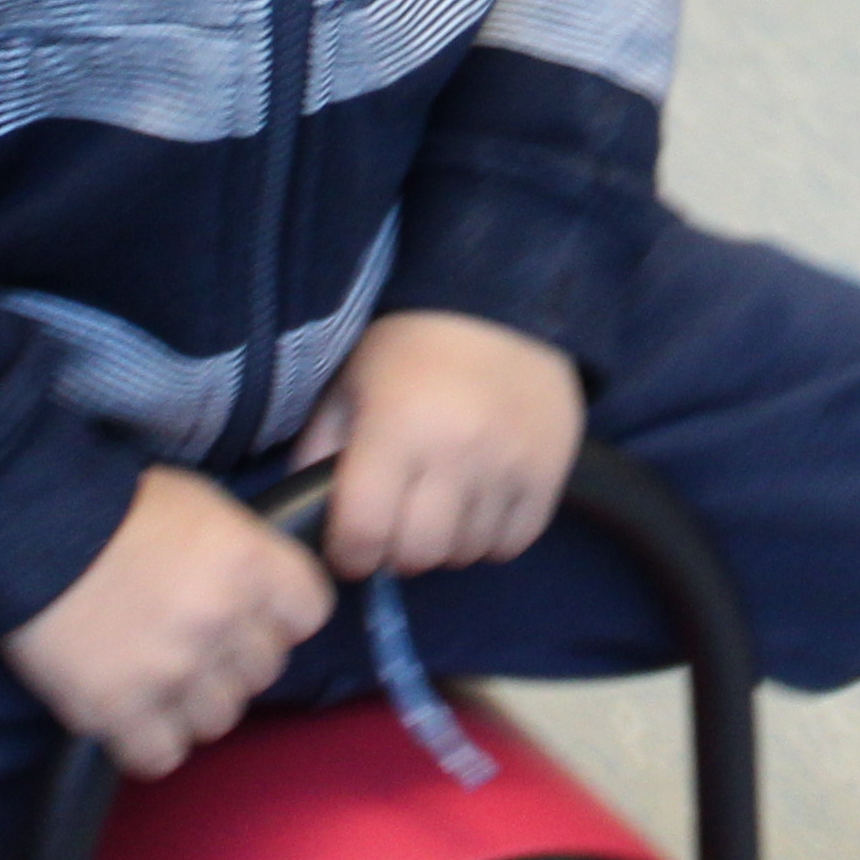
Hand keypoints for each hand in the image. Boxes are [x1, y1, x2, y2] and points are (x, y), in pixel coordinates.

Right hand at [0, 468, 335, 775]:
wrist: (26, 528)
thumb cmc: (114, 508)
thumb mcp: (204, 507)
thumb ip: (246, 555)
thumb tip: (270, 599)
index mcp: (250, 562)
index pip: (310, 615)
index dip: (279, 616)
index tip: (250, 613)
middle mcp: (221, 621)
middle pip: (263, 672)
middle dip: (231, 659)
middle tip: (188, 638)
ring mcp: (172, 671)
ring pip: (219, 719)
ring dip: (191, 702)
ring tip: (155, 671)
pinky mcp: (118, 711)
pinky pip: (162, 756)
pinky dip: (148, 740)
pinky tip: (130, 710)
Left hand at [294, 310, 584, 578]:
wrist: (501, 304)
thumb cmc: (412, 344)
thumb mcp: (349, 382)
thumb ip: (320, 448)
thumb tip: (311, 513)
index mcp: (396, 430)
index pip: (365, 533)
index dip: (349, 555)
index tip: (350, 548)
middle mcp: (456, 454)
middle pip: (418, 554)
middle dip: (397, 551)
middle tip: (395, 528)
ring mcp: (509, 468)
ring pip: (466, 553)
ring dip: (445, 545)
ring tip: (438, 510)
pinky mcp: (548, 475)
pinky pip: (512, 544)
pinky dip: (490, 539)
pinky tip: (478, 508)